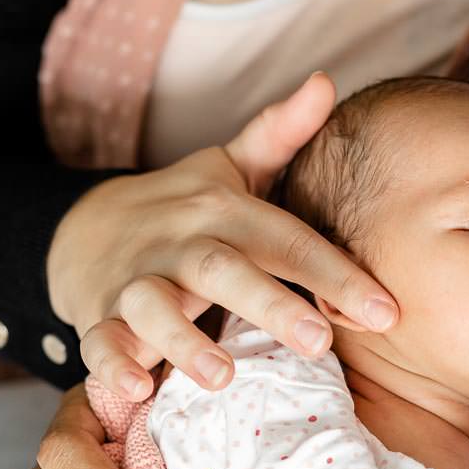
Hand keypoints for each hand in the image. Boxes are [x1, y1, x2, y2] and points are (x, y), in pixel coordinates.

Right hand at [46, 72, 397, 398]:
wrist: (82, 229)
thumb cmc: (182, 210)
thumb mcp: (228, 168)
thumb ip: (280, 132)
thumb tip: (327, 79)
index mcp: (221, 211)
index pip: (285, 239)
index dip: (336, 274)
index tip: (385, 311)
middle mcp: (179, 244)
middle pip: (223, 269)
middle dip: (271, 303)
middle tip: (321, 343)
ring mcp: (135, 280)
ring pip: (154, 306)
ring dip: (184, 340)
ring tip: (222, 375)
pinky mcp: (99, 317)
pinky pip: (100, 342)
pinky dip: (112, 365)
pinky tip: (134, 389)